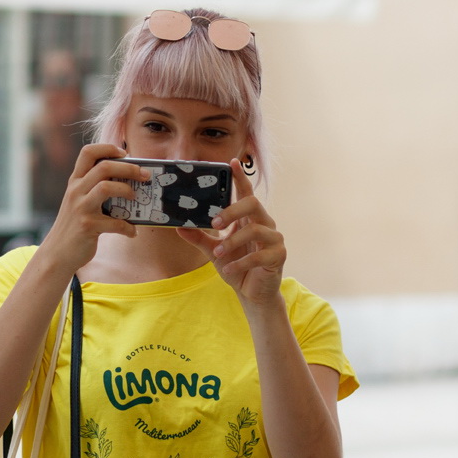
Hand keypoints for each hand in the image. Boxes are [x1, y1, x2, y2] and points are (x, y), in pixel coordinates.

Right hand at [42, 143, 149, 269]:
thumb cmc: (73, 226)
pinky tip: (132, 232)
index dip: (108, 148)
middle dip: (129, 168)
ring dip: (127, 190)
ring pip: (107, 187)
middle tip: (144, 175)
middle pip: (104, 167)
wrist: (56, 254)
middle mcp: (76, 191)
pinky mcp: (87, 226)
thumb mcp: (77, 201)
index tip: (124, 154)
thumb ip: (92, 188)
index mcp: (75, 182)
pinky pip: (115, 223)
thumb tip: (126, 180)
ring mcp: (81, 208)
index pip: (88, 152)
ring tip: (135, 198)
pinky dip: (128, 228)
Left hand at [178, 159, 285, 306]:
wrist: (251, 293)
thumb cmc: (236, 267)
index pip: (246, 193)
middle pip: (253, 204)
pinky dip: (240, 263)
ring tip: (219, 252)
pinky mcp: (278, 256)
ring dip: (233, 242)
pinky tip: (229, 269)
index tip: (231, 163)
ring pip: (255, 230)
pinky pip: (259, 255)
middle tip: (215, 223)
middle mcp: (264, 224)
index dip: (240, 178)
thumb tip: (179, 226)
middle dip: (232, 211)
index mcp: (249, 219)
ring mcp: (274, 240)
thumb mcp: (214, 252)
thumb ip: (199, 238)